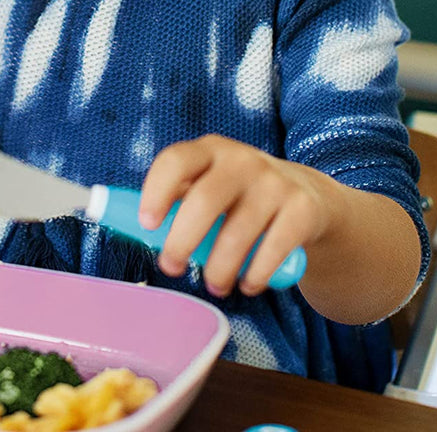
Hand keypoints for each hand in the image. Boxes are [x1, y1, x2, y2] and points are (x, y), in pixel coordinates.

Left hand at [138, 135, 338, 297]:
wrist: (307, 196)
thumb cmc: (238, 196)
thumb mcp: (209, 184)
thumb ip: (177, 200)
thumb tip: (129, 227)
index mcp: (209, 151)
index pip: (175, 161)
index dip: (156, 191)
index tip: (147, 225)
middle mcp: (242, 160)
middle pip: (203, 201)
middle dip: (181, 242)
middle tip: (172, 267)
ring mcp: (274, 182)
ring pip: (237, 235)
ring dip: (220, 270)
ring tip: (215, 285)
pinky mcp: (302, 208)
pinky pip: (272, 251)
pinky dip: (256, 276)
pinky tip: (249, 283)